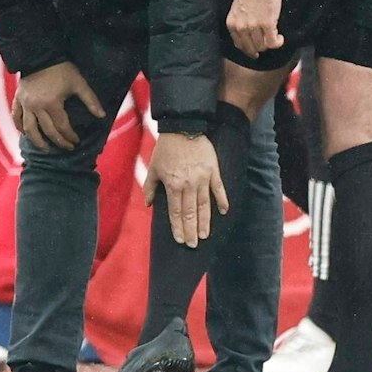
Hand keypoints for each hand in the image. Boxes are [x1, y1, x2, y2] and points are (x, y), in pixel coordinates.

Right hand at [11, 62, 104, 152]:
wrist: (41, 55)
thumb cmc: (62, 69)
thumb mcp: (78, 83)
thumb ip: (90, 100)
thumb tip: (102, 116)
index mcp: (52, 103)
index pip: (62, 126)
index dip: (70, 136)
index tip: (77, 141)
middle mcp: (37, 107)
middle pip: (47, 131)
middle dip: (59, 141)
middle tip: (67, 147)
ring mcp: (26, 104)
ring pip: (29, 129)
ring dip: (37, 141)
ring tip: (45, 148)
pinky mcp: (18, 99)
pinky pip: (16, 116)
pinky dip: (19, 127)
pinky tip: (25, 134)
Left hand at [143, 132, 227, 247]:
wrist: (183, 127)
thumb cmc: (166, 149)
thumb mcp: (153, 168)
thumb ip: (149, 187)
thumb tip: (148, 204)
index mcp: (173, 185)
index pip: (176, 212)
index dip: (178, 227)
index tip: (180, 239)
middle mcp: (188, 185)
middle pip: (190, 213)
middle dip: (191, 231)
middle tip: (193, 244)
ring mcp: (203, 179)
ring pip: (204, 205)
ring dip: (205, 222)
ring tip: (205, 235)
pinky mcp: (213, 171)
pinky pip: (219, 189)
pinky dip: (222, 201)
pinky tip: (224, 212)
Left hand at [226, 0, 283, 59]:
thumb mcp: (238, 7)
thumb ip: (241, 21)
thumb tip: (249, 34)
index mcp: (231, 23)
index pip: (239, 44)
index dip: (249, 48)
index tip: (255, 48)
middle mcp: (240, 27)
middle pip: (251, 48)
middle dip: (260, 48)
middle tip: (267, 43)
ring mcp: (253, 26)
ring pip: (262, 46)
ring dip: (270, 44)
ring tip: (275, 37)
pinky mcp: (267, 24)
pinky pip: (272, 42)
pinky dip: (278, 43)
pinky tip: (280, 38)